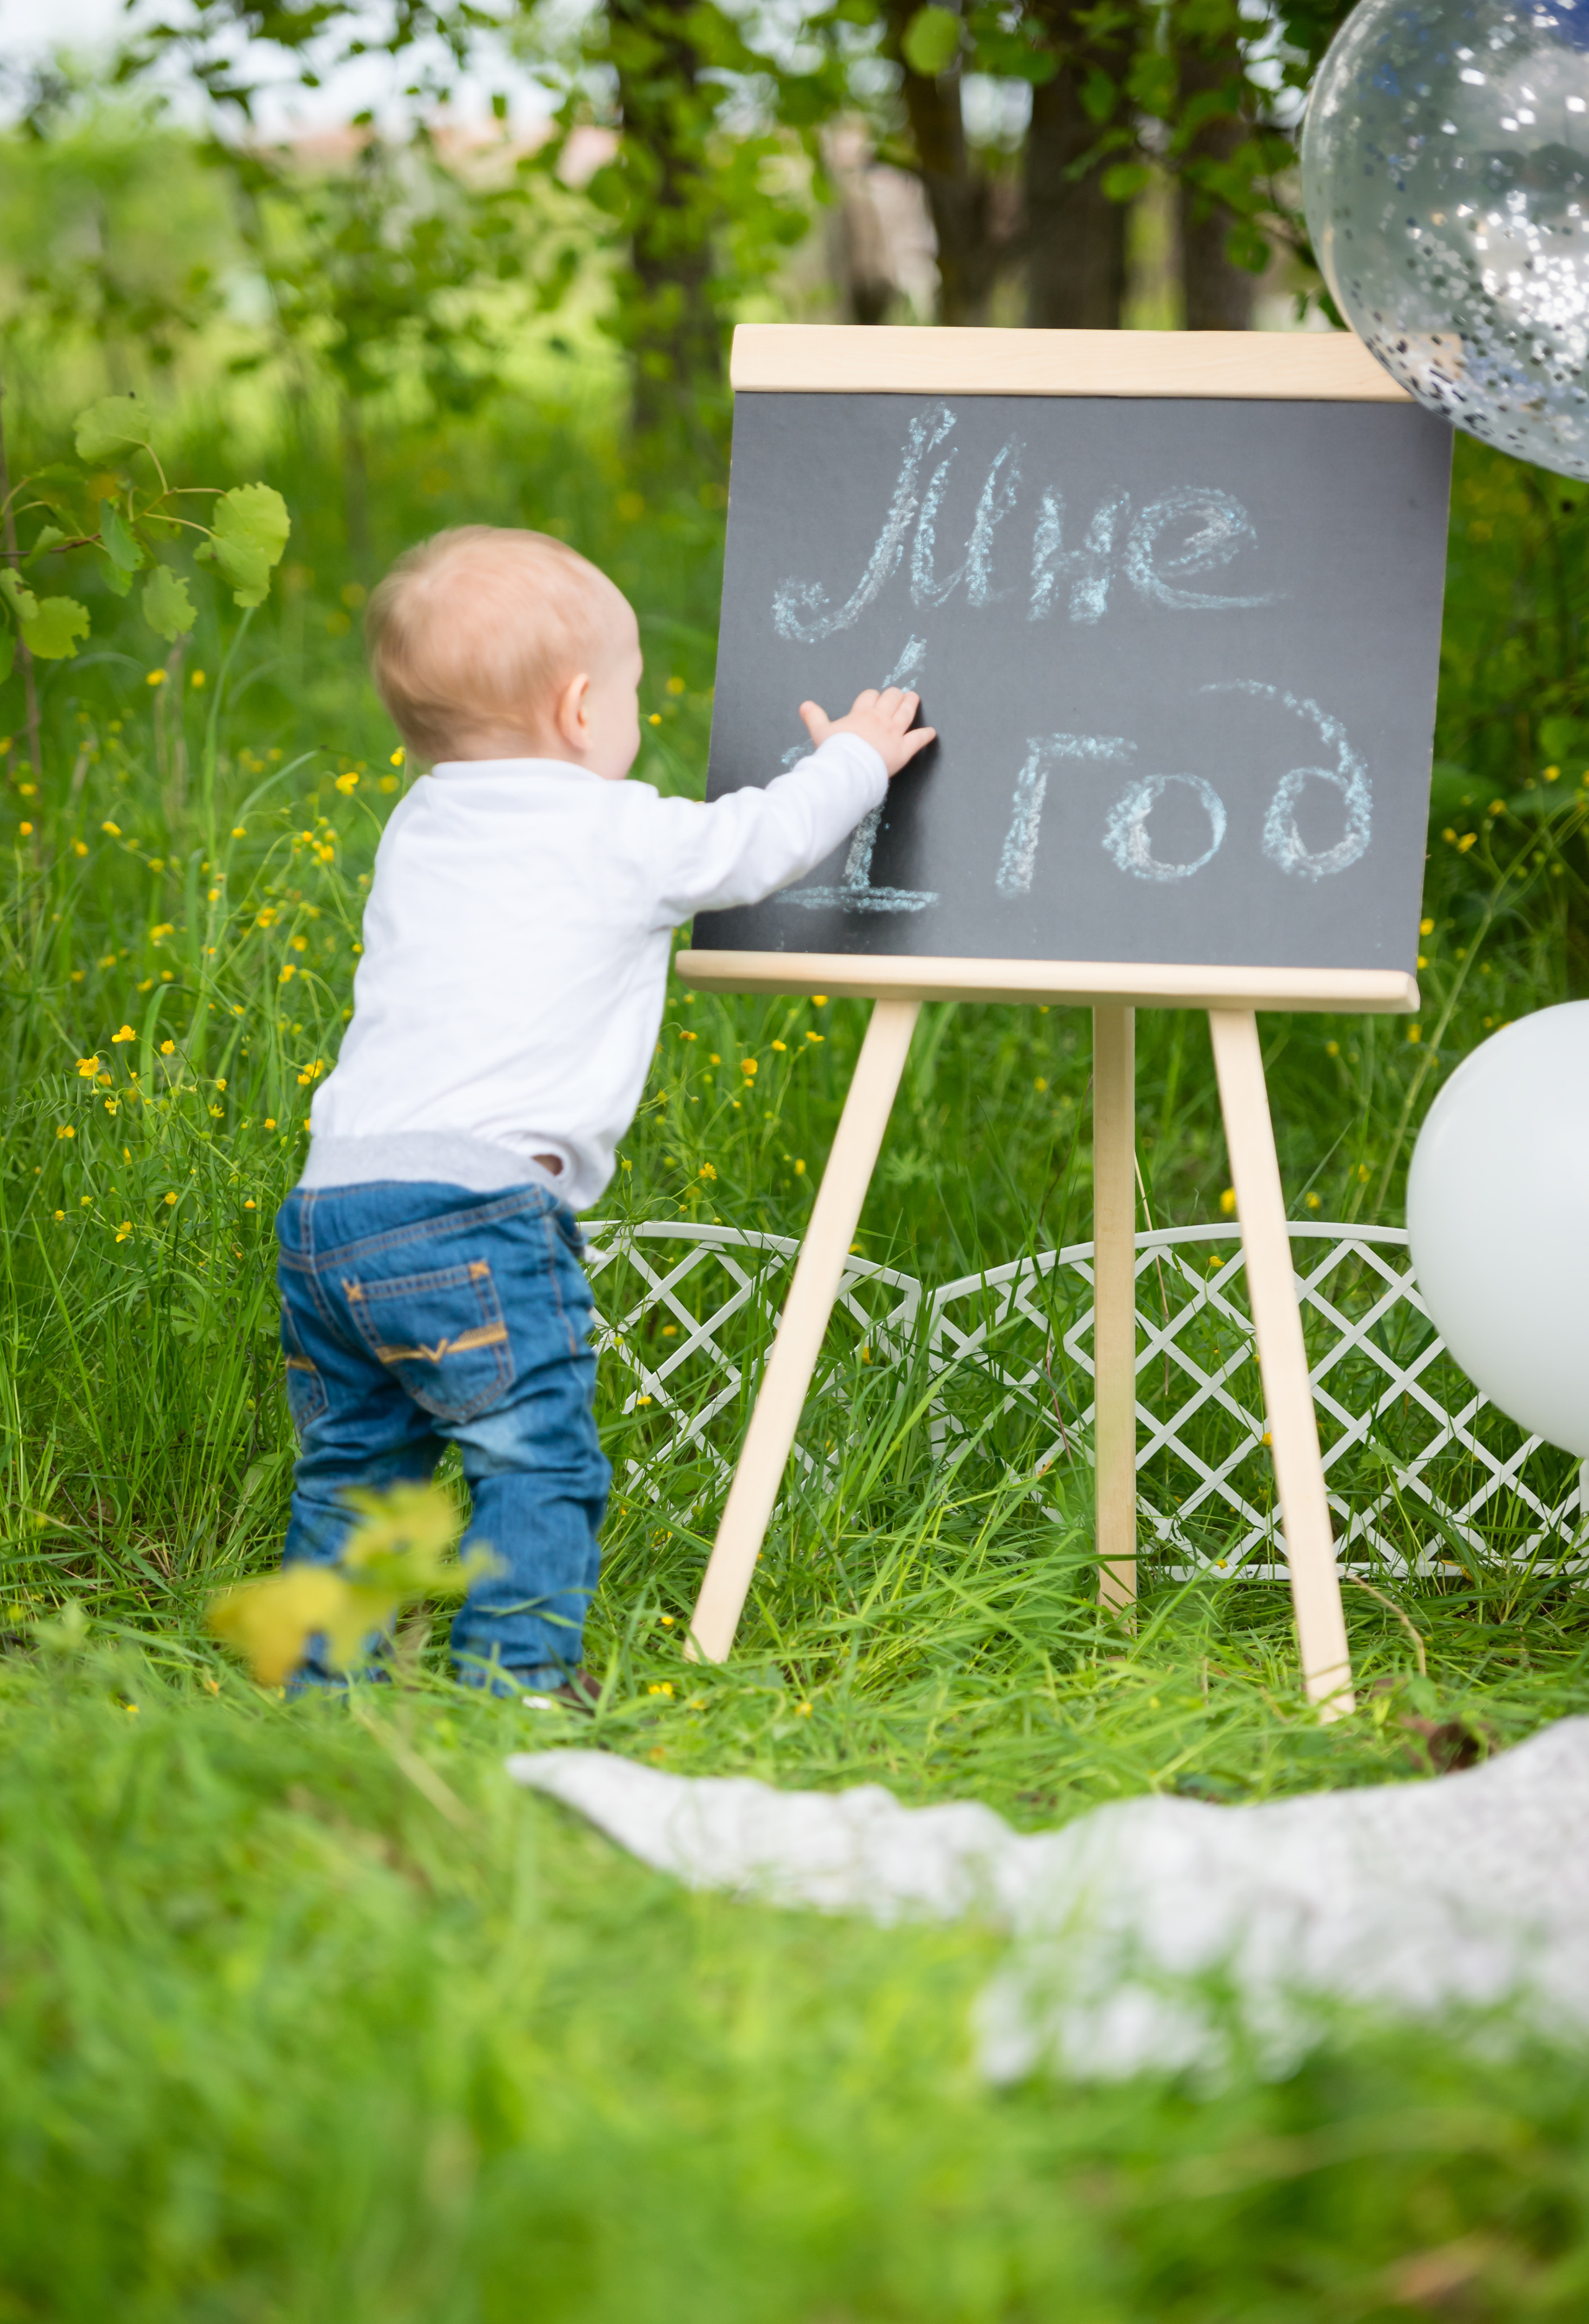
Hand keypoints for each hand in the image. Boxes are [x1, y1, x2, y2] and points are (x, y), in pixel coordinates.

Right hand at [798, 687, 935, 777]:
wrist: (848, 768)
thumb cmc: (834, 752)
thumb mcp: (820, 732)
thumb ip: (814, 717)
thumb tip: (804, 705)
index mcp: (861, 714)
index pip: (870, 696)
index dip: (873, 696)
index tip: (875, 697)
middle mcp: (879, 719)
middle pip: (891, 698)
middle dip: (895, 695)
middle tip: (899, 694)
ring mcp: (893, 733)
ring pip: (906, 712)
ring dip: (911, 703)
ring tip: (914, 698)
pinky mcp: (903, 749)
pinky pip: (918, 739)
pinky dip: (926, 736)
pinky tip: (931, 733)